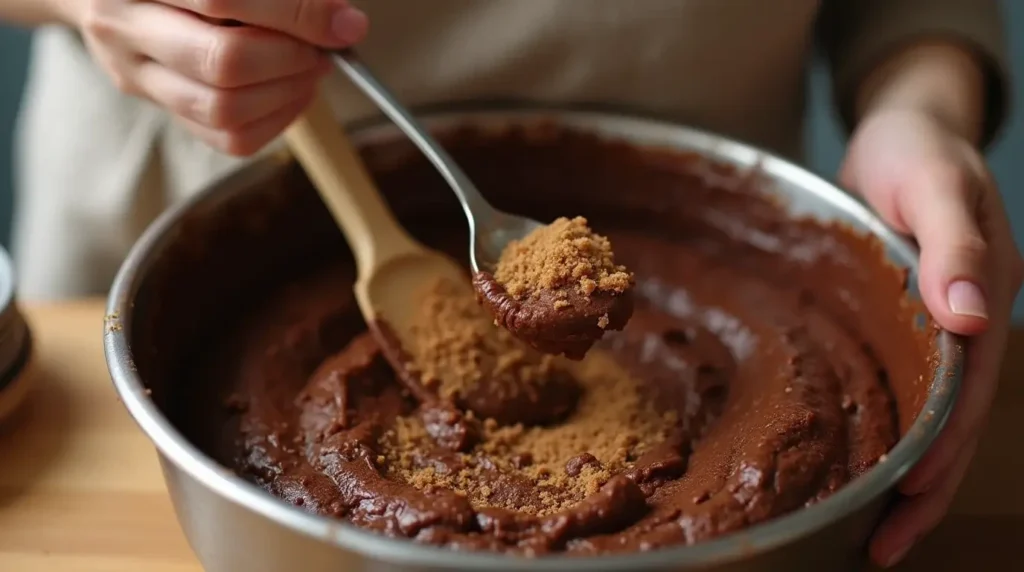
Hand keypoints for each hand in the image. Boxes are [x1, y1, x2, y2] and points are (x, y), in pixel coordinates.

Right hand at [73, 0, 368, 154]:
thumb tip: (340, 21)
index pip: (224, 0)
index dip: (297, 15)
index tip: (344, 25)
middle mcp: (126, 24)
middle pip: (224, 62)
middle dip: (292, 60)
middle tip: (322, 48)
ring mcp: (135, 72)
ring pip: (224, 110)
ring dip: (287, 94)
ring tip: (309, 67)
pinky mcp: (156, 106)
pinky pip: (226, 137)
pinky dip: (275, 120)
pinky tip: (292, 92)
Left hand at [839, 107, 1022, 567]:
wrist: (903, 129)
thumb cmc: (919, 150)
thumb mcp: (935, 184)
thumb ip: (956, 246)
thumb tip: (974, 319)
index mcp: (983, 301)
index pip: (966, 397)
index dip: (941, 454)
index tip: (910, 503)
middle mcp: (964, 325)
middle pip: (951, 423)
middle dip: (922, 489)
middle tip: (880, 548)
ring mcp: (934, 327)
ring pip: (927, 415)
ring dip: (904, 472)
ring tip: (867, 528)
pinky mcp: (900, 322)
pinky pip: (900, 387)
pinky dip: (883, 427)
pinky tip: (855, 455)